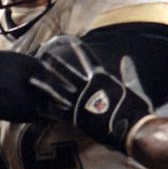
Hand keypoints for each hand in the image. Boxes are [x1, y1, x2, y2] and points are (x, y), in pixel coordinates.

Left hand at [30, 35, 153, 152]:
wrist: (132, 128)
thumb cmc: (135, 109)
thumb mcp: (132, 86)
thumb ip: (128, 71)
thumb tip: (126, 59)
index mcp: (102, 79)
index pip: (88, 60)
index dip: (78, 51)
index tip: (70, 41)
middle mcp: (88, 87)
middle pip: (67, 73)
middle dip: (54, 64)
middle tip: (43, 55)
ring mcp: (80, 102)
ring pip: (57, 90)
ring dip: (44, 85)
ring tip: (32, 79)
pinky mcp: (75, 117)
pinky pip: (56, 113)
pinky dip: (45, 110)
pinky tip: (35, 106)